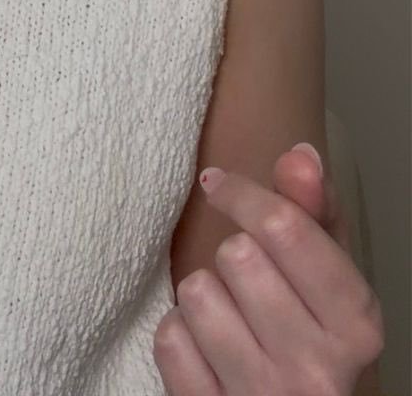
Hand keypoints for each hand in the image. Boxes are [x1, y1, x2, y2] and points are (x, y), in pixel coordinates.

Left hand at [153, 143, 384, 393]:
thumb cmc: (308, 334)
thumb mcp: (328, 275)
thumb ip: (314, 212)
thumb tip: (300, 155)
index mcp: (357, 325)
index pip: (283, 227)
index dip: (242, 192)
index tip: (219, 183)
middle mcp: (317, 371)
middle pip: (236, 255)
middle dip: (233, 257)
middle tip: (249, 283)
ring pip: (197, 293)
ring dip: (203, 295)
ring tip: (230, 317)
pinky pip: (170, 340)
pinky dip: (180, 336)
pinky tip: (207, 350)